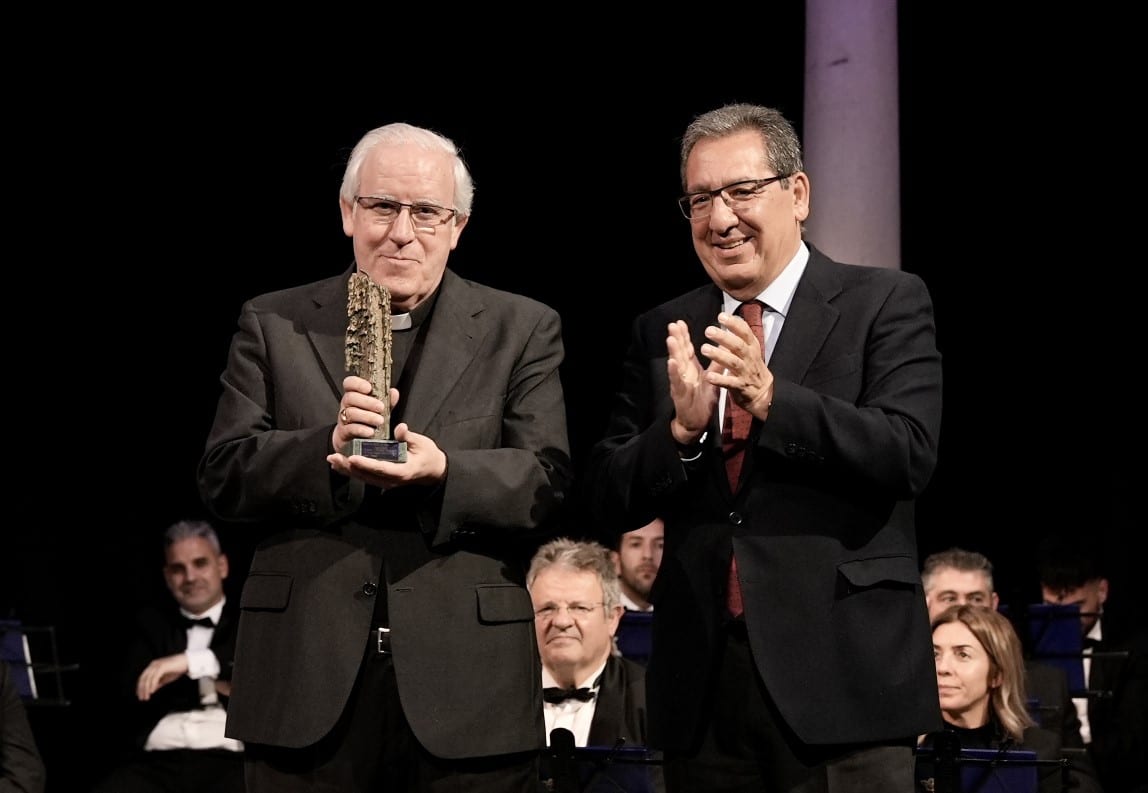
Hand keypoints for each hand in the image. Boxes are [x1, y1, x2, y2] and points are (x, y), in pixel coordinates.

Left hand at [136, 653, 188, 700]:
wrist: (187, 662)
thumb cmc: (177, 669)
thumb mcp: (165, 678)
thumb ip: (158, 683)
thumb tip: (151, 690)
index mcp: (153, 666)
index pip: (142, 678)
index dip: (140, 687)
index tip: (140, 695)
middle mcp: (153, 665)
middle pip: (143, 678)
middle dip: (142, 689)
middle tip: (142, 698)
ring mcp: (157, 665)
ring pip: (148, 678)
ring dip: (146, 689)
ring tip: (147, 697)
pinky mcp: (162, 666)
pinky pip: (155, 677)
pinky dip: (152, 685)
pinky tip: (152, 691)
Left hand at [327, 422, 448, 488]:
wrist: (433, 471)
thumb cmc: (428, 455)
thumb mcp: (422, 444)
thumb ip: (409, 436)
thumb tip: (400, 428)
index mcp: (402, 471)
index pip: (380, 468)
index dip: (365, 463)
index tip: (352, 457)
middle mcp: (392, 480)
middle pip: (367, 475)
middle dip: (349, 467)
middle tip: (334, 457)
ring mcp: (386, 482)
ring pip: (363, 477)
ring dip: (347, 470)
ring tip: (332, 460)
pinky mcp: (383, 480)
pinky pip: (365, 477)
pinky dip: (352, 471)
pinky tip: (341, 465)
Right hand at [331, 376, 397, 454]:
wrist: (355, 440)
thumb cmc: (368, 421)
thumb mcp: (379, 409)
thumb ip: (387, 401)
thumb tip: (393, 392)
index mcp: (354, 395)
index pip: (350, 383)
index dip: (357, 383)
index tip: (368, 388)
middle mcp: (347, 405)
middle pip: (350, 397)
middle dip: (367, 401)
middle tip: (381, 407)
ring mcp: (343, 418)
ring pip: (350, 413)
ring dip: (367, 416)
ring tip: (380, 421)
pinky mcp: (344, 432)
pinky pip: (350, 429)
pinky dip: (361, 429)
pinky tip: (371, 431)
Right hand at [665, 320, 719, 443]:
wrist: (696, 423)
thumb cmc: (702, 401)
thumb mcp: (711, 380)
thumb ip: (715, 366)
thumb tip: (723, 350)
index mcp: (691, 369)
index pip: (687, 349)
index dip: (684, 336)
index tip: (680, 323)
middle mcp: (683, 374)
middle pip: (679, 353)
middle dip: (676, 338)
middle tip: (673, 324)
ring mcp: (680, 383)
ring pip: (676, 365)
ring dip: (673, 352)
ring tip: (671, 339)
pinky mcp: (680, 394)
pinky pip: (677, 382)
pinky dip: (674, 372)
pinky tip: (672, 363)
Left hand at [701, 312, 773, 419]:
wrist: (763, 392)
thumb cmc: (752, 367)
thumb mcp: (751, 349)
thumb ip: (740, 335)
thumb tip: (729, 317)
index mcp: (752, 347)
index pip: (745, 332)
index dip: (734, 324)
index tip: (721, 316)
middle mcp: (750, 358)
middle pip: (738, 346)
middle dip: (723, 337)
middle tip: (708, 331)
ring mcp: (746, 373)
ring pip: (733, 363)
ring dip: (719, 355)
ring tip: (704, 349)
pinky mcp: (740, 387)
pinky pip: (729, 383)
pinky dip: (719, 379)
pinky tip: (709, 376)